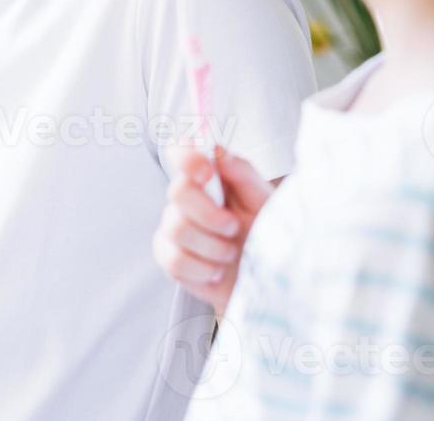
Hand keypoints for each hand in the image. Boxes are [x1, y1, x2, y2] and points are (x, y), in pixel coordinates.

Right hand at [153, 145, 274, 315]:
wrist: (263, 281)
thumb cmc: (265, 235)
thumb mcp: (264, 202)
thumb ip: (242, 173)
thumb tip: (218, 152)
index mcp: (209, 178)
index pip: (181, 152)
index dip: (186, 157)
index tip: (207, 172)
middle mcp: (187, 199)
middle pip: (178, 192)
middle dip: (210, 215)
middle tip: (234, 227)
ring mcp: (173, 227)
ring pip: (177, 229)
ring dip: (212, 246)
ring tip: (230, 253)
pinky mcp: (168, 257)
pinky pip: (175, 260)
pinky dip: (202, 269)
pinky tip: (216, 271)